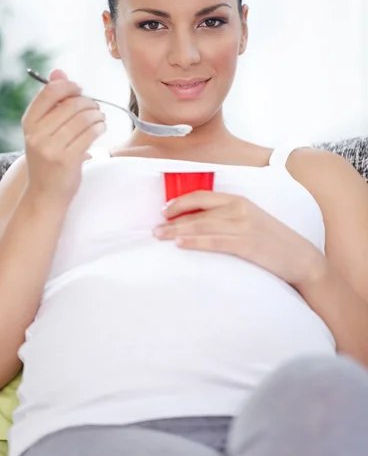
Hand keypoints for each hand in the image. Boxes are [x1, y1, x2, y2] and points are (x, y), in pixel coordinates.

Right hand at [22, 69, 105, 205]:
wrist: (45, 195)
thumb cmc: (48, 159)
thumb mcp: (43, 131)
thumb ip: (52, 102)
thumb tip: (58, 72)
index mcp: (29, 123)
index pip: (49, 92)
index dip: (68, 86)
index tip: (80, 89)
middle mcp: (37, 134)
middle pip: (71, 104)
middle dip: (88, 102)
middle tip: (95, 107)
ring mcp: (51, 147)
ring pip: (83, 118)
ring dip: (97, 114)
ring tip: (100, 118)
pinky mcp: (68, 159)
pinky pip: (90, 134)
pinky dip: (100, 127)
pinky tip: (101, 127)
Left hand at [153, 191, 325, 287]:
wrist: (301, 259)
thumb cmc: (273, 242)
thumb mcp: (251, 221)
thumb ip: (228, 218)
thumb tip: (200, 224)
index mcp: (239, 201)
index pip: (203, 196)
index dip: (180, 202)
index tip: (164, 211)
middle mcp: (239, 209)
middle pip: (198, 212)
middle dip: (173, 220)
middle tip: (154, 229)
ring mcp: (244, 225)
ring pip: (203, 226)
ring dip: (178, 231)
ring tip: (159, 237)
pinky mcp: (247, 243)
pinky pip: (215, 241)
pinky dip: (196, 241)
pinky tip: (180, 244)